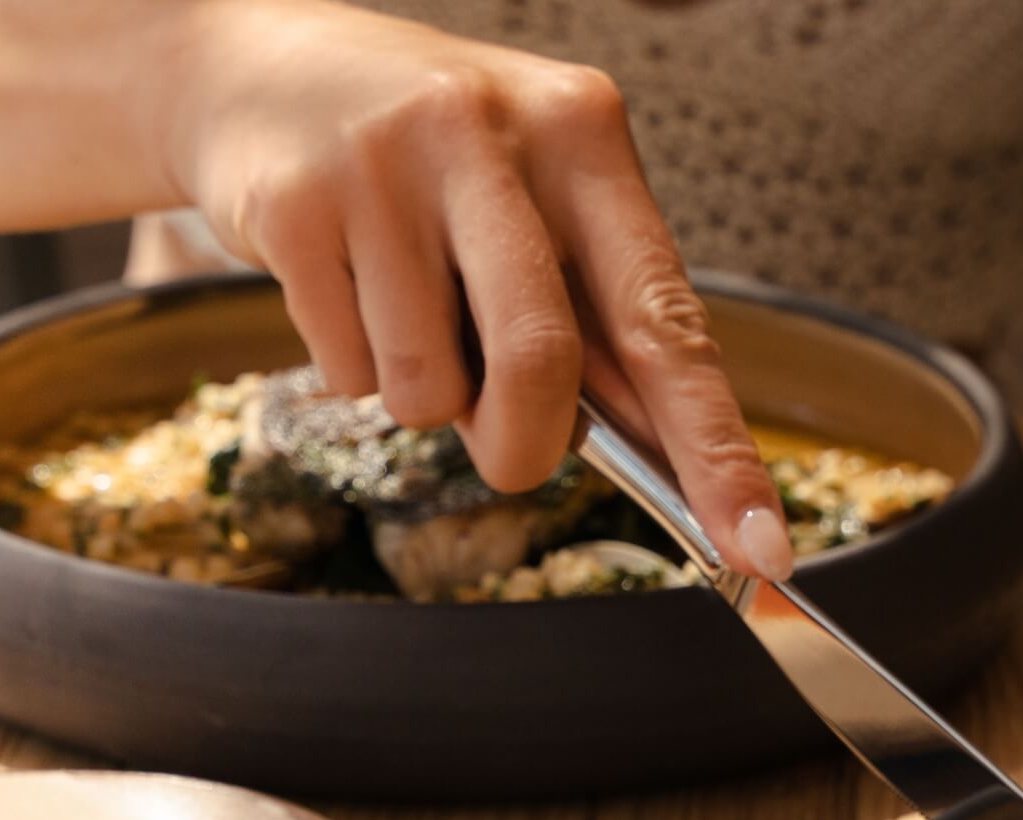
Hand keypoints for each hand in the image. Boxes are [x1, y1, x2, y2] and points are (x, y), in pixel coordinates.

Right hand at [163, 0, 791, 577]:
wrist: (261, 67)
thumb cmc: (437, 157)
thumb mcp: (540, 196)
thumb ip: (599, 315)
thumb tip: (669, 462)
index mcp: (582, 133)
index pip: (666, 321)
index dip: (716, 448)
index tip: (761, 549)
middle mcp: (489, 134)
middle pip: (540, 362)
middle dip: (526, 447)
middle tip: (512, 454)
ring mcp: (383, 165)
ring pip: (430, 388)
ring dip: (431, 401)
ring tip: (410, 315)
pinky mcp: (293, 208)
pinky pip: (348, 374)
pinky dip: (359, 372)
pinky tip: (350, 291)